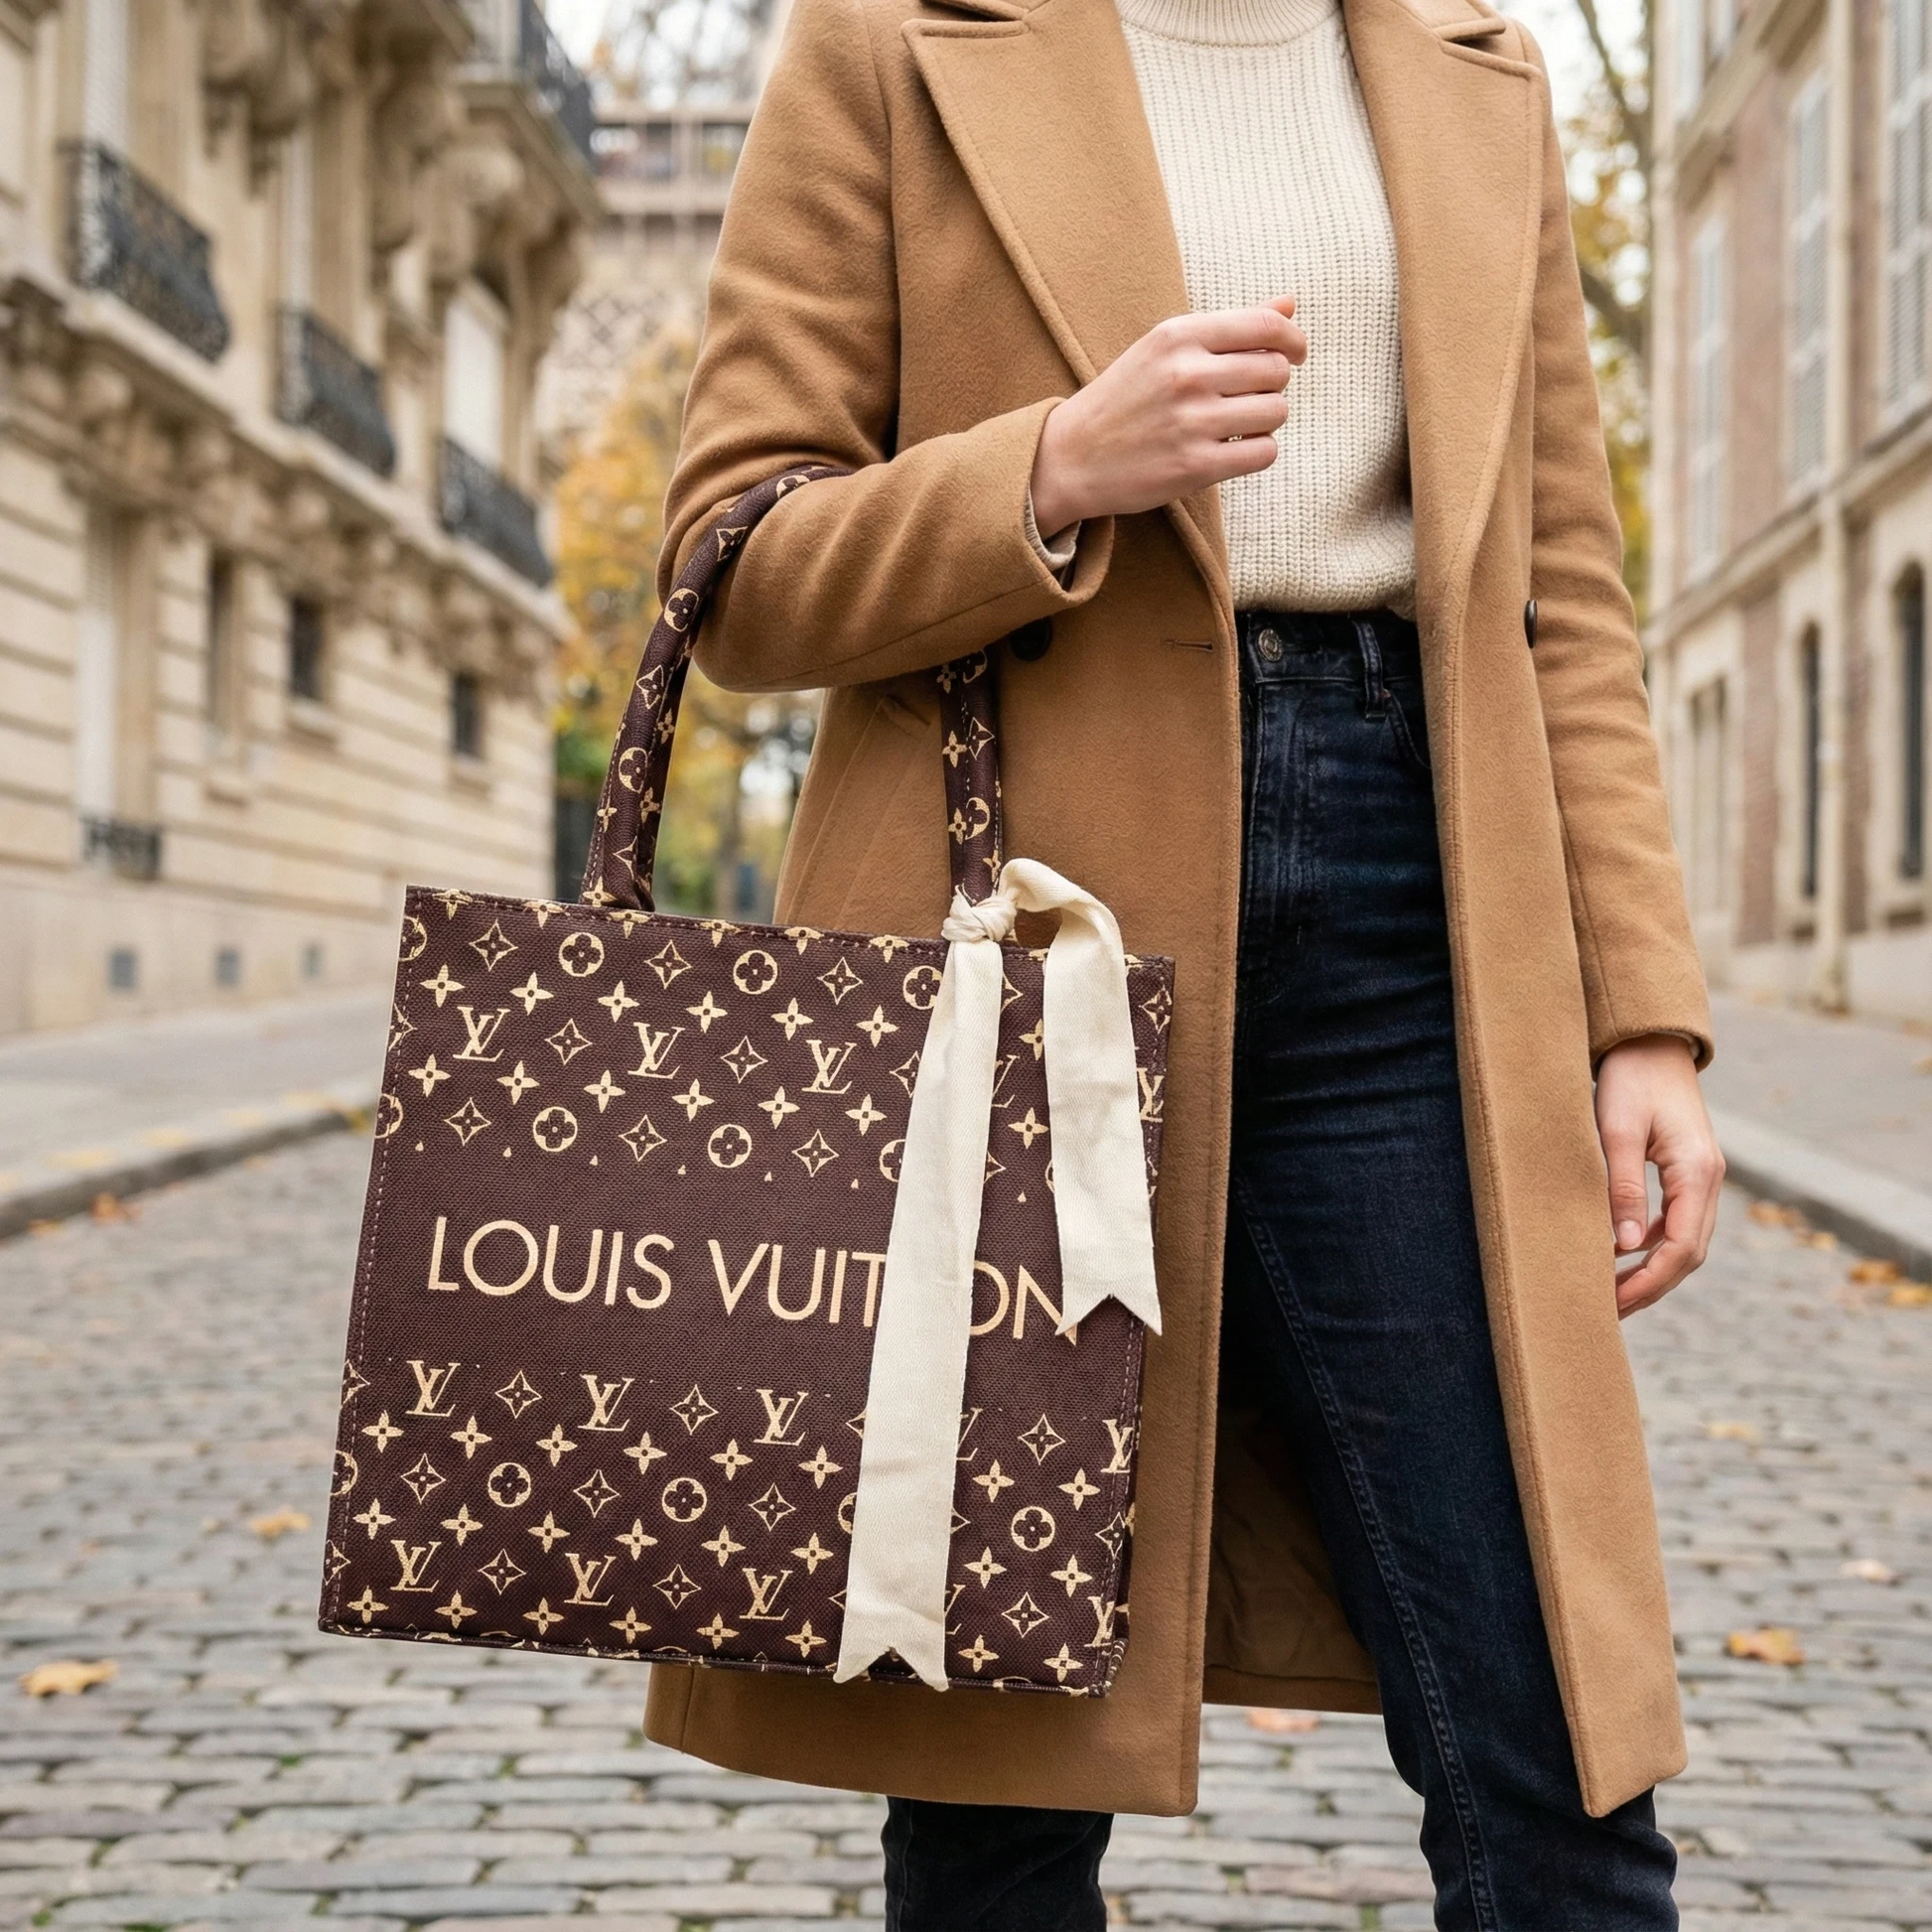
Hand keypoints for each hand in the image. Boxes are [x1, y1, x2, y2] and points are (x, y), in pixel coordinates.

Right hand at [1029, 298, 1308, 538]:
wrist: (1070, 457)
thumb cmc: (1125, 399)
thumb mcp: (1165, 349)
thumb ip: (1230, 327)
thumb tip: (1290, 304)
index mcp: (1177, 336)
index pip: (1266, 327)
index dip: (1293, 341)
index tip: (1294, 355)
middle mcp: (1186, 374)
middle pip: (1276, 371)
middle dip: (1273, 384)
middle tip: (1249, 396)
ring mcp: (1191, 422)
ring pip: (1275, 412)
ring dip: (1266, 420)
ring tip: (1237, 424)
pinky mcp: (1195, 466)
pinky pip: (1264, 452)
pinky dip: (1258, 451)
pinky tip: (1233, 449)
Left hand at [1594, 1034, 1723, 1317]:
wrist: (1649, 1042)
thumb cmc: (1629, 1081)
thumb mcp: (1615, 1133)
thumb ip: (1622, 1189)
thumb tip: (1622, 1248)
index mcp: (1697, 1173)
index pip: (1681, 1247)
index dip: (1650, 1282)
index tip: (1615, 1304)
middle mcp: (1709, 1179)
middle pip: (1688, 1252)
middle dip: (1652, 1286)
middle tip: (1608, 1311)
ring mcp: (1702, 1175)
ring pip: (1685, 1239)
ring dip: (1652, 1269)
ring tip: (1611, 1292)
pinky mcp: (1687, 1170)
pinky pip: (1675, 1220)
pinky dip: (1650, 1243)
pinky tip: (1618, 1253)